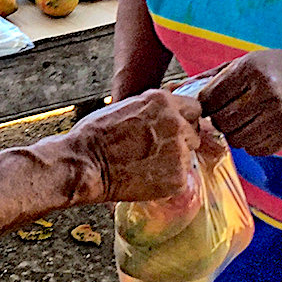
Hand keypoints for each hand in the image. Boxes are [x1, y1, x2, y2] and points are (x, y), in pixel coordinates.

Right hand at [67, 89, 201, 203]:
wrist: (86, 163)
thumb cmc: (96, 135)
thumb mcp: (127, 107)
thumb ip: (153, 110)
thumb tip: (166, 115)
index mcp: (162, 102)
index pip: (194, 109)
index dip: (185, 120)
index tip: (177, 128)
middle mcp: (176, 123)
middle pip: (195, 132)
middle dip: (182, 140)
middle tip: (158, 150)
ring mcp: (179, 150)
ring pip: (189, 155)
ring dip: (175, 160)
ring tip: (149, 164)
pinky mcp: (178, 176)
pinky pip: (183, 177)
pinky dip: (169, 179)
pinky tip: (148, 177)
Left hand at [198, 51, 281, 155]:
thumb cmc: (269, 70)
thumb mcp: (240, 63)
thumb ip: (207, 79)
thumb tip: (171, 88)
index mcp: (251, 70)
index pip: (211, 99)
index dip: (206, 104)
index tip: (212, 103)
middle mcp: (267, 93)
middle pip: (222, 121)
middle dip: (219, 120)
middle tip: (228, 112)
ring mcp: (280, 116)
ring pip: (237, 139)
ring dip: (235, 133)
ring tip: (244, 119)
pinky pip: (255, 149)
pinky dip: (251, 143)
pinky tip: (258, 128)